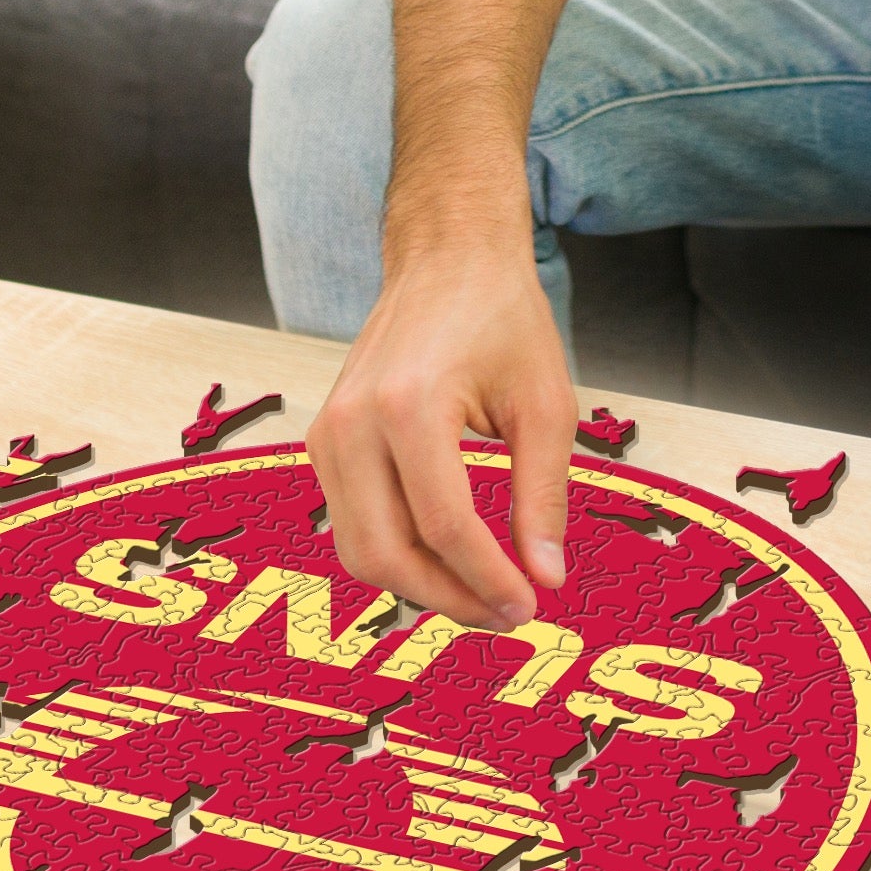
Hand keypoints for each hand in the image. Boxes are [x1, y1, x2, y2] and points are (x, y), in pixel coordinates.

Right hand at [307, 221, 575, 632]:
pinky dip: (396, 553)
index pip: (444, 527)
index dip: (489, 580)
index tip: (532, 606)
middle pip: (386, 553)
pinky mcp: (324, 440)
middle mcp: (353, 422)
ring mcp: (328, 432)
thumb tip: (546, 578)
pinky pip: (350, 522)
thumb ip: (543, 495)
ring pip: (359, 550)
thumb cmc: (502, 317)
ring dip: (420, 586)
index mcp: (408, 405)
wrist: (447, 257)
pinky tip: (447, 558)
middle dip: (449, 598)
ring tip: (482, 592)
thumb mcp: (545, 402)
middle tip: (508, 613)